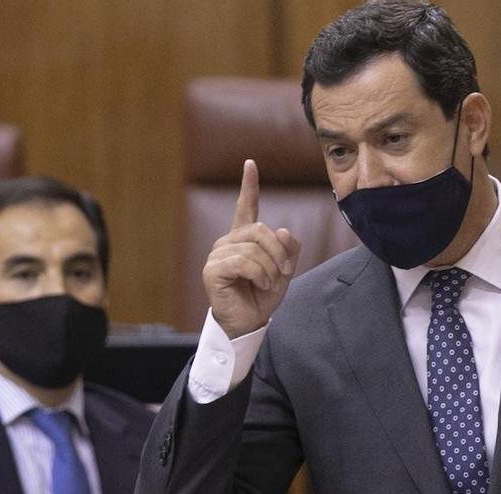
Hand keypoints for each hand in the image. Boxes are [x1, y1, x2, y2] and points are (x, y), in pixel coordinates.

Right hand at [203, 160, 300, 338]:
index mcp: (244, 238)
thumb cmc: (262, 296)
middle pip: (260, 230)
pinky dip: (259, 274)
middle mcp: (228, 242)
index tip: (250, 164)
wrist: (248, 322)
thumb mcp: (284, 270)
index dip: (249, 185)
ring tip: (269, 283)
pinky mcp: (213, 269)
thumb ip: (288, 249)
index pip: (246, 207)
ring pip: (254, 248)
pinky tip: (260, 285)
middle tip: (284, 273)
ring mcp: (218, 254)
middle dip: (278, 253)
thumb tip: (283, 231)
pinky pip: (243, 262)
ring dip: (270, 269)